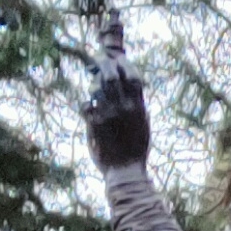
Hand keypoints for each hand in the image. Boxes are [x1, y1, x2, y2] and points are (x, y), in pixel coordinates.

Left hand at [84, 15, 149, 171]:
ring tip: (93, 86)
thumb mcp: (144, 126)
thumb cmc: (136, 150)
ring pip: (97, 89)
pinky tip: (89, 108)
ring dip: (93, 85)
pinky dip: (87, 104)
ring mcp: (109, 115)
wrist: (125, 171)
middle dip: (104, 65)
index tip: (118, 59)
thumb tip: (132, 91)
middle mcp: (124, 108)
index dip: (124, 65)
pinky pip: (86, 105)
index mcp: (139, 108)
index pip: (133, 77)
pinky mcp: (95, 124)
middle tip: (99, 61)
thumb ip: (138, 107)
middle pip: (112, 77)